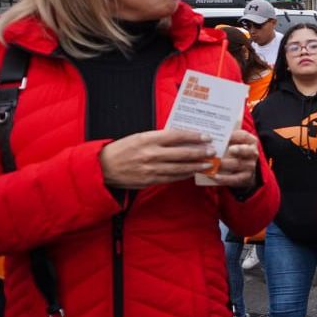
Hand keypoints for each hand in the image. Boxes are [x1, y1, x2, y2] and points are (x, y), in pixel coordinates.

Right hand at [99, 129, 214, 188]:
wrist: (103, 167)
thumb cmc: (122, 150)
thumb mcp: (139, 137)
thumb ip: (159, 138)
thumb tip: (181, 137)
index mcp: (148, 139)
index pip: (176, 136)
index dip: (193, 136)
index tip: (206, 136)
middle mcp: (151, 154)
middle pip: (182, 153)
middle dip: (200, 152)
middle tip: (213, 150)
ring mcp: (151, 168)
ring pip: (179, 167)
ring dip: (196, 165)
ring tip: (208, 163)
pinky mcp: (150, 180)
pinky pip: (171, 178)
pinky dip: (184, 175)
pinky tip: (193, 172)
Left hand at [212, 129, 259, 188]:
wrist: (244, 167)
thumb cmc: (234, 149)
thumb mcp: (234, 141)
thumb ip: (225, 137)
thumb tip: (208, 132)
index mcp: (250, 141)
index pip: (244, 136)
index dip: (234, 135)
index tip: (223, 136)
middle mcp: (253, 153)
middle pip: (245, 150)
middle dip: (236, 150)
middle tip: (225, 150)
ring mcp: (250, 166)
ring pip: (238, 164)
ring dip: (223, 164)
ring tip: (210, 163)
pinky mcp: (246, 178)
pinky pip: (235, 179)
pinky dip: (223, 178)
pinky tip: (213, 176)